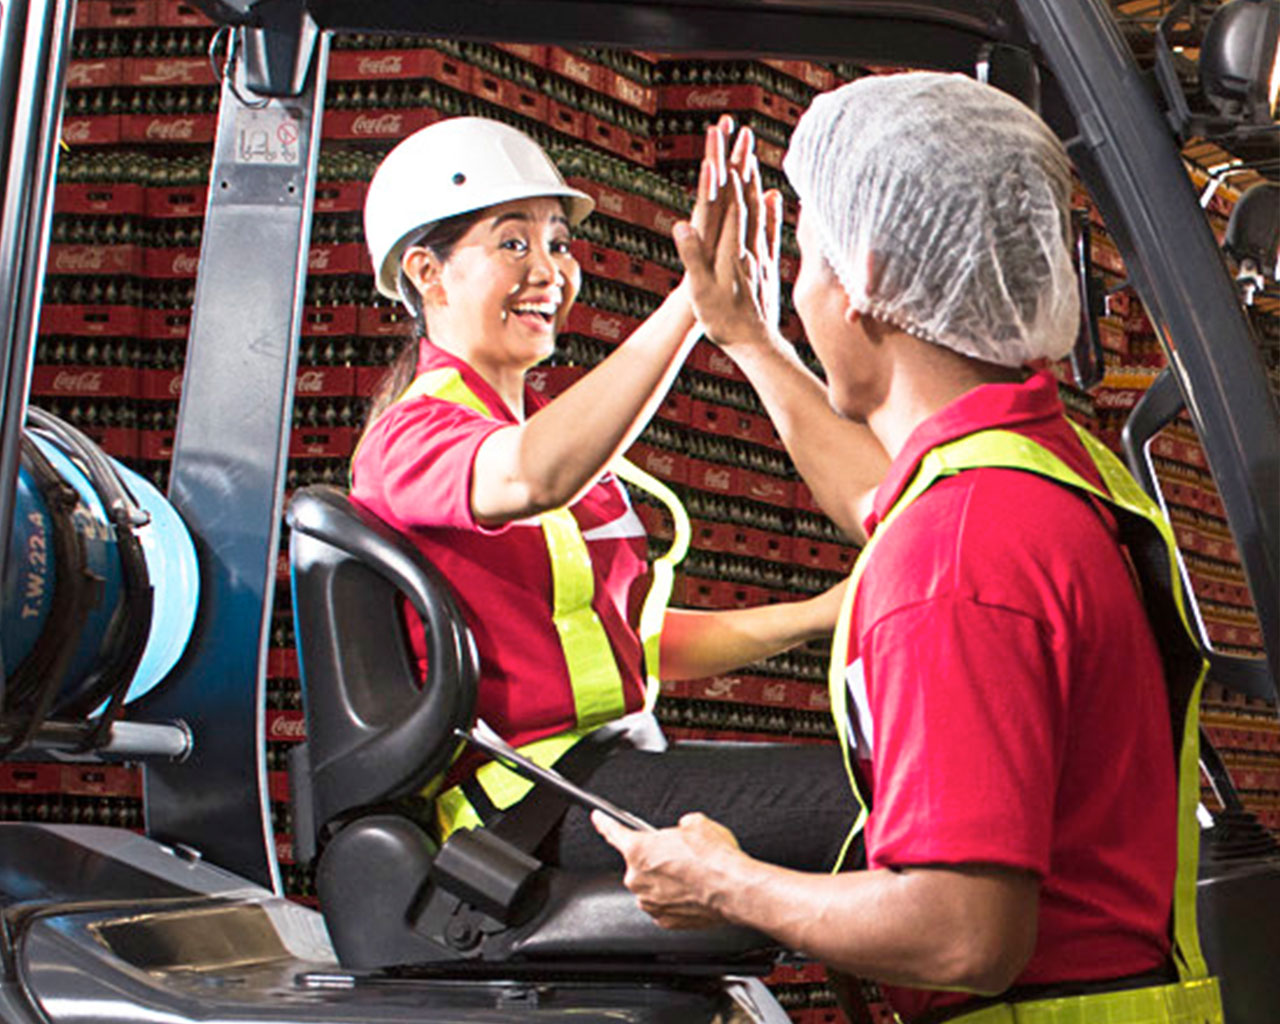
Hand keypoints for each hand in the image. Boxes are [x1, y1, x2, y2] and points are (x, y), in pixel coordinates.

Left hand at [593, 810, 740, 929]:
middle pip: (639, 863)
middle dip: (656, 857)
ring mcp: (650, 902)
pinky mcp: (665, 920)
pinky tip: (693, 891)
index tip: (597, 819)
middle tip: (681, 855)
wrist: (734, 889)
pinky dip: (676, 899)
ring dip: (667, 880)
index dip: (603, 823)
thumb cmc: (715, 859)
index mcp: (638, 849)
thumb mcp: (697, 824)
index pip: (612, 832)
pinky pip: (665, 905)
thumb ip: (680, 826)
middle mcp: (638, 878)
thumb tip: (684, 830)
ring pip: (652, 885)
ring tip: (692, 875)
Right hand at [674, 126, 782, 350]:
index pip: (727, 202)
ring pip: (759, 208)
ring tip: (752, 154)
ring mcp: (761, 253)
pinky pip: (771, 230)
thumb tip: (683, 225)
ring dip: (755, 179)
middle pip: (745, 197)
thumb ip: (694, 258)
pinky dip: (771, 209)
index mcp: (730, 249)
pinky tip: (773, 195)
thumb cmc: (726, 322)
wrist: (756, 343)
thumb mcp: (703, 293)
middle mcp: (748, 246)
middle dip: (741, 164)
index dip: (723, 173)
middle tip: (740, 135)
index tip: (720, 146)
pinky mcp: (768, 263)